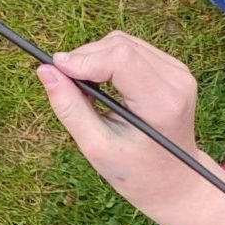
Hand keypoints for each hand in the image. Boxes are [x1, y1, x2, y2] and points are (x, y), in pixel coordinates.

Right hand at [36, 32, 224, 224]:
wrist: (175, 181)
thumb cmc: (136, 172)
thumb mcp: (97, 146)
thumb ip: (70, 107)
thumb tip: (45, 71)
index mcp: (161, 104)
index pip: (120, 58)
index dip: (83, 58)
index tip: (55, 69)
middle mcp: (176, 81)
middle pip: (119, 45)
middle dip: (85, 58)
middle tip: (65, 83)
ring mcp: (179, 72)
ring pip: (123, 42)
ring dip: (96, 58)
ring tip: (85, 89)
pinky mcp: (174, 69)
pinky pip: (133, 49)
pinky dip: (109, 61)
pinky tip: (103, 85)